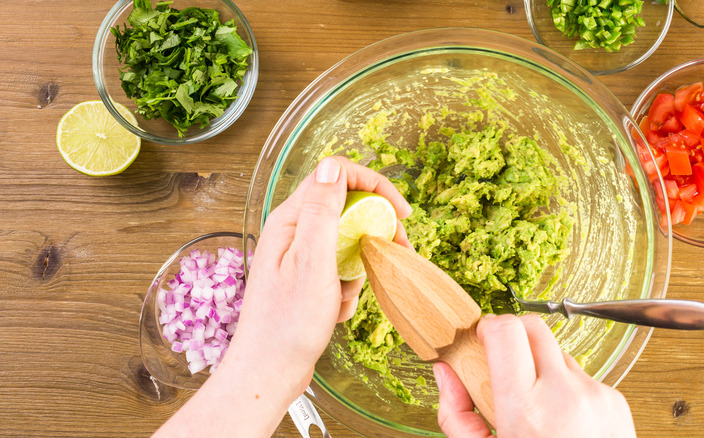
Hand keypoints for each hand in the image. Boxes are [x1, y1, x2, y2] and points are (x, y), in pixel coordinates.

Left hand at [227, 156, 412, 392]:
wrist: (269, 371)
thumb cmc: (286, 323)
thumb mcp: (312, 262)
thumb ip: (323, 210)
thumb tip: (333, 165)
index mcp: (291, 219)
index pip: (336, 176)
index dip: (374, 186)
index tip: (401, 212)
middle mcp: (293, 232)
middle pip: (346, 208)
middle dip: (373, 230)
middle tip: (395, 251)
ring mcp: (299, 256)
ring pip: (347, 243)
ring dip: (358, 268)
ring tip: (346, 295)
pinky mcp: (306, 279)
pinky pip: (340, 270)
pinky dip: (347, 288)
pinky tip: (335, 309)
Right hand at [434, 314, 635, 437]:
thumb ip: (457, 414)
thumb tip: (445, 373)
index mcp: (525, 410)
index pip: (505, 331)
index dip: (489, 328)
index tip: (481, 339)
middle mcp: (563, 395)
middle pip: (532, 328)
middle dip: (512, 336)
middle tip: (501, 363)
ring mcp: (593, 394)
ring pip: (557, 353)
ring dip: (540, 367)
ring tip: (536, 407)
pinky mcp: (615, 400)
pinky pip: (581, 377)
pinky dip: (566, 389)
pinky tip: (562, 420)